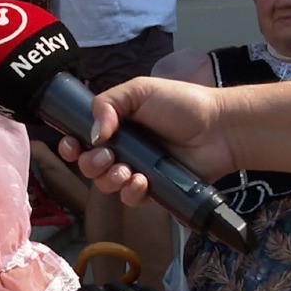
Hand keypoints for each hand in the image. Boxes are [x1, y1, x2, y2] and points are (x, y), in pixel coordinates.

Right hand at [56, 77, 232, 204]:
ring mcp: (137, 171)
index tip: (71, 145)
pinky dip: (132, 192)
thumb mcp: (140, 90)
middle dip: (90, 164)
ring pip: (106, 185)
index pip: (82, 139)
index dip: (71, 146)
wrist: (219, 128)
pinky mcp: (154, 191)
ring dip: (110, 179)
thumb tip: (92, 134)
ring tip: (127, 170)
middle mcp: (123, 149)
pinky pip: (131, 199)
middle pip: (88, 166)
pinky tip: (143, 181)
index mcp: (116, 125)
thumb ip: (107, 103)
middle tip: (107, 156)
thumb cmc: (182, 104)